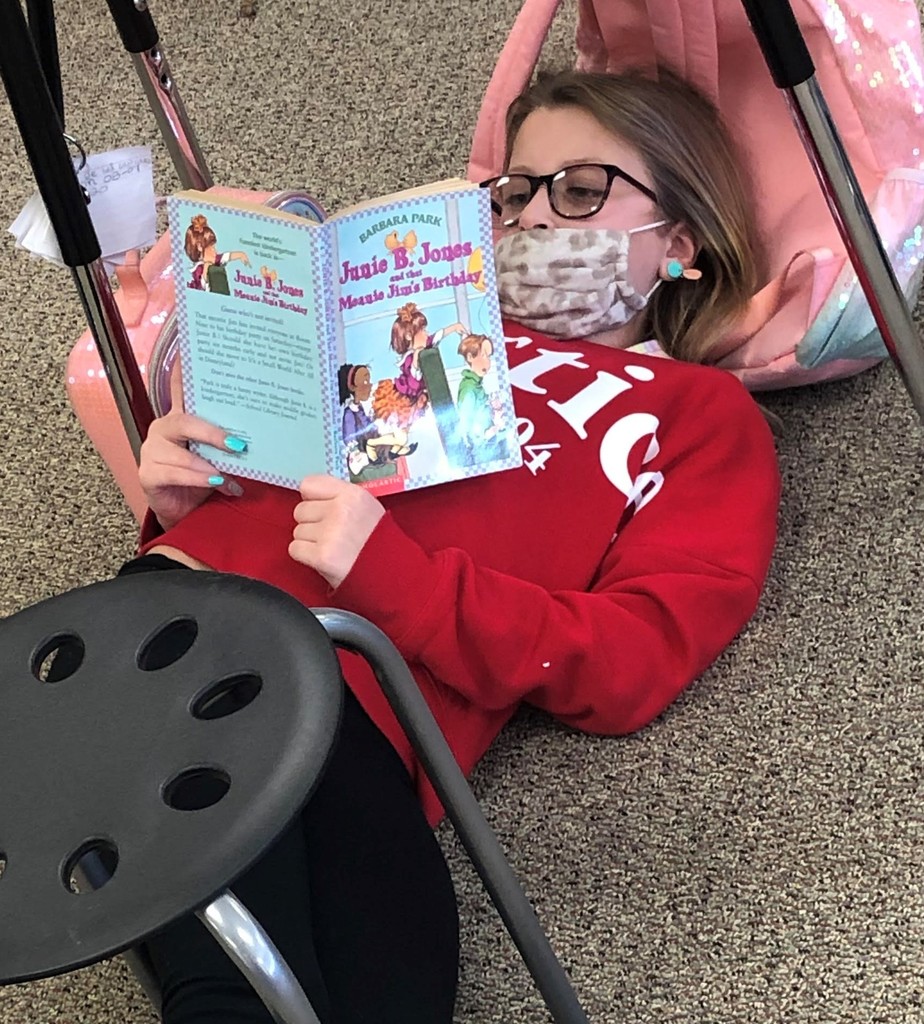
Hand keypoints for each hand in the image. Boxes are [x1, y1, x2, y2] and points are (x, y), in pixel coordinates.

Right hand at [138, 364, 243, 530]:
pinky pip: (173, 472)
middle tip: (238, 444)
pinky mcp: (148, 473)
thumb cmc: (206, 478)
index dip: (183, 370)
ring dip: (208, 463)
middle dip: (213, 433)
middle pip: (184, 421)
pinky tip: (214, 480)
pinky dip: (197, 478)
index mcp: (182, 418)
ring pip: (180, 451)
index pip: (180, 389)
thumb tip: (261, 433)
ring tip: (227, 473)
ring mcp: (152, 450)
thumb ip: (231, 441)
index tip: (189, 349)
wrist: (185, 511)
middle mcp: (164, 428)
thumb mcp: (221, 456)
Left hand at [289, 475, 385, 587]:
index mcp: (353, 494)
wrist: (391, 575)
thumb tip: (311, 498)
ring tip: (332, 548)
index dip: (313, 500)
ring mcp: (330, 533)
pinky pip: (295, 549)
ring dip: (309, 542)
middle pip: (300, 510)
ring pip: (297, 531)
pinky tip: (324, 558)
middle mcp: (340, 510)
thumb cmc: (379, 544)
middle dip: (311, 524)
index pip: (309, 485)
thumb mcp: (367, 508)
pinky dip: (305, 557)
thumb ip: (340, 498)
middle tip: (331, 536)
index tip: (322, 510)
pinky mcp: (322, 555)